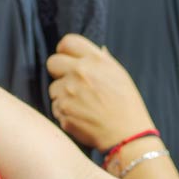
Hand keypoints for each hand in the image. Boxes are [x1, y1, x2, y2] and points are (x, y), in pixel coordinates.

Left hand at [47, 34, 156, 151]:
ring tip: (82, 105)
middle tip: (71, 83)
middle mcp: (79, 72)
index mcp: (95, 60)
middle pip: (52, 63)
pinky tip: (80, 117)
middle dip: (58, 72)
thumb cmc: (127, 106)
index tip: (67, 60)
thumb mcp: (120, 75)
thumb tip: (97, 50)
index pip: (67, 42)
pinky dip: (64, 112)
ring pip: (53, 88)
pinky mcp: (62, 111)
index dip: (64, 51)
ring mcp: (68, 92)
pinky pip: (55, 107)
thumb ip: (103, 61)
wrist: (127, 135)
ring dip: (62, 95)